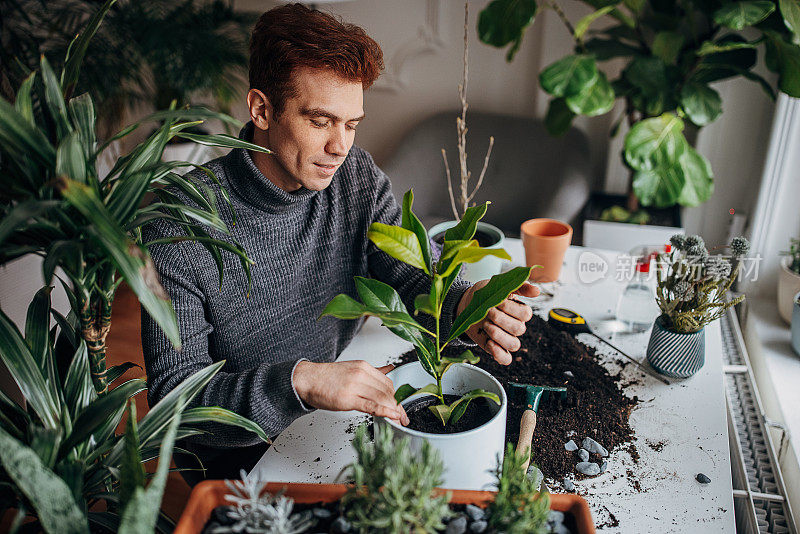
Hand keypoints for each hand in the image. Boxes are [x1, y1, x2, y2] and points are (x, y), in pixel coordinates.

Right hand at [292, 360, 408, 425]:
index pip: (388, 382)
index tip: (403, 406)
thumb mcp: (353, 368)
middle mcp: (361, 374)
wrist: (307, 379)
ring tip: (400, 420)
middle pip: (388, 391)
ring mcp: (355, 385)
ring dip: (394, 410)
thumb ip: (373, 371)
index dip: (398, 396)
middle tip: (405, 416)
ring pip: (382, 398)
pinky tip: (392, 416)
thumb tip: (389, 369)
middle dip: (399, 405)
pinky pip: (371, 405)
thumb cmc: (327, 377)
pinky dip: (384, 411)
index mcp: (364, 367)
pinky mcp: (348, 398)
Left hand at [457, 281, 538, 364]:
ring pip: (514, 345)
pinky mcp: (496, 348)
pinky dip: (498, 353)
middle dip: (501, 320)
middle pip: (518, 329)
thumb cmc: (486, 294)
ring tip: (486, 325)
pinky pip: (505, 359)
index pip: (525, 314)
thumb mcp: (501, 285)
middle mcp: (515, 326)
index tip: (498, 301)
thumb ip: (520, 287)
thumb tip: (537, 291)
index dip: (511, 309)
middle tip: (488, 312)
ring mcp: (506, 338)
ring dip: (498, 335)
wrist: (469, 303)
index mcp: (519, 311)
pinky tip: (489, 343)